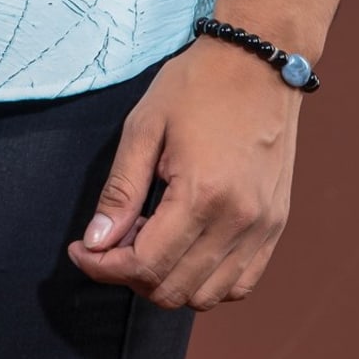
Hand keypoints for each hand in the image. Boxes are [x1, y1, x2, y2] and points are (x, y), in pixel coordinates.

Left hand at [67, 36, 301, 310]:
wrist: (259, 62)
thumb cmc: (198, 85)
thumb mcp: (144, 127)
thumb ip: (119, 191)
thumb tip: (96, 242)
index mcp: (202, 194)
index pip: (145, 265)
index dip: (102, 267)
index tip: (81, 250)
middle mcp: (238, 220)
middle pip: (173, 290)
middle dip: (130, 275)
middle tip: (114, 237)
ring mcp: (263, 227)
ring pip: (206, 296)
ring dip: (167, 280)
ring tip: (151, 235)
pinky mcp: (276, 226)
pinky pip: (239, 283)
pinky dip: (206, 281)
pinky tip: (186, 246)